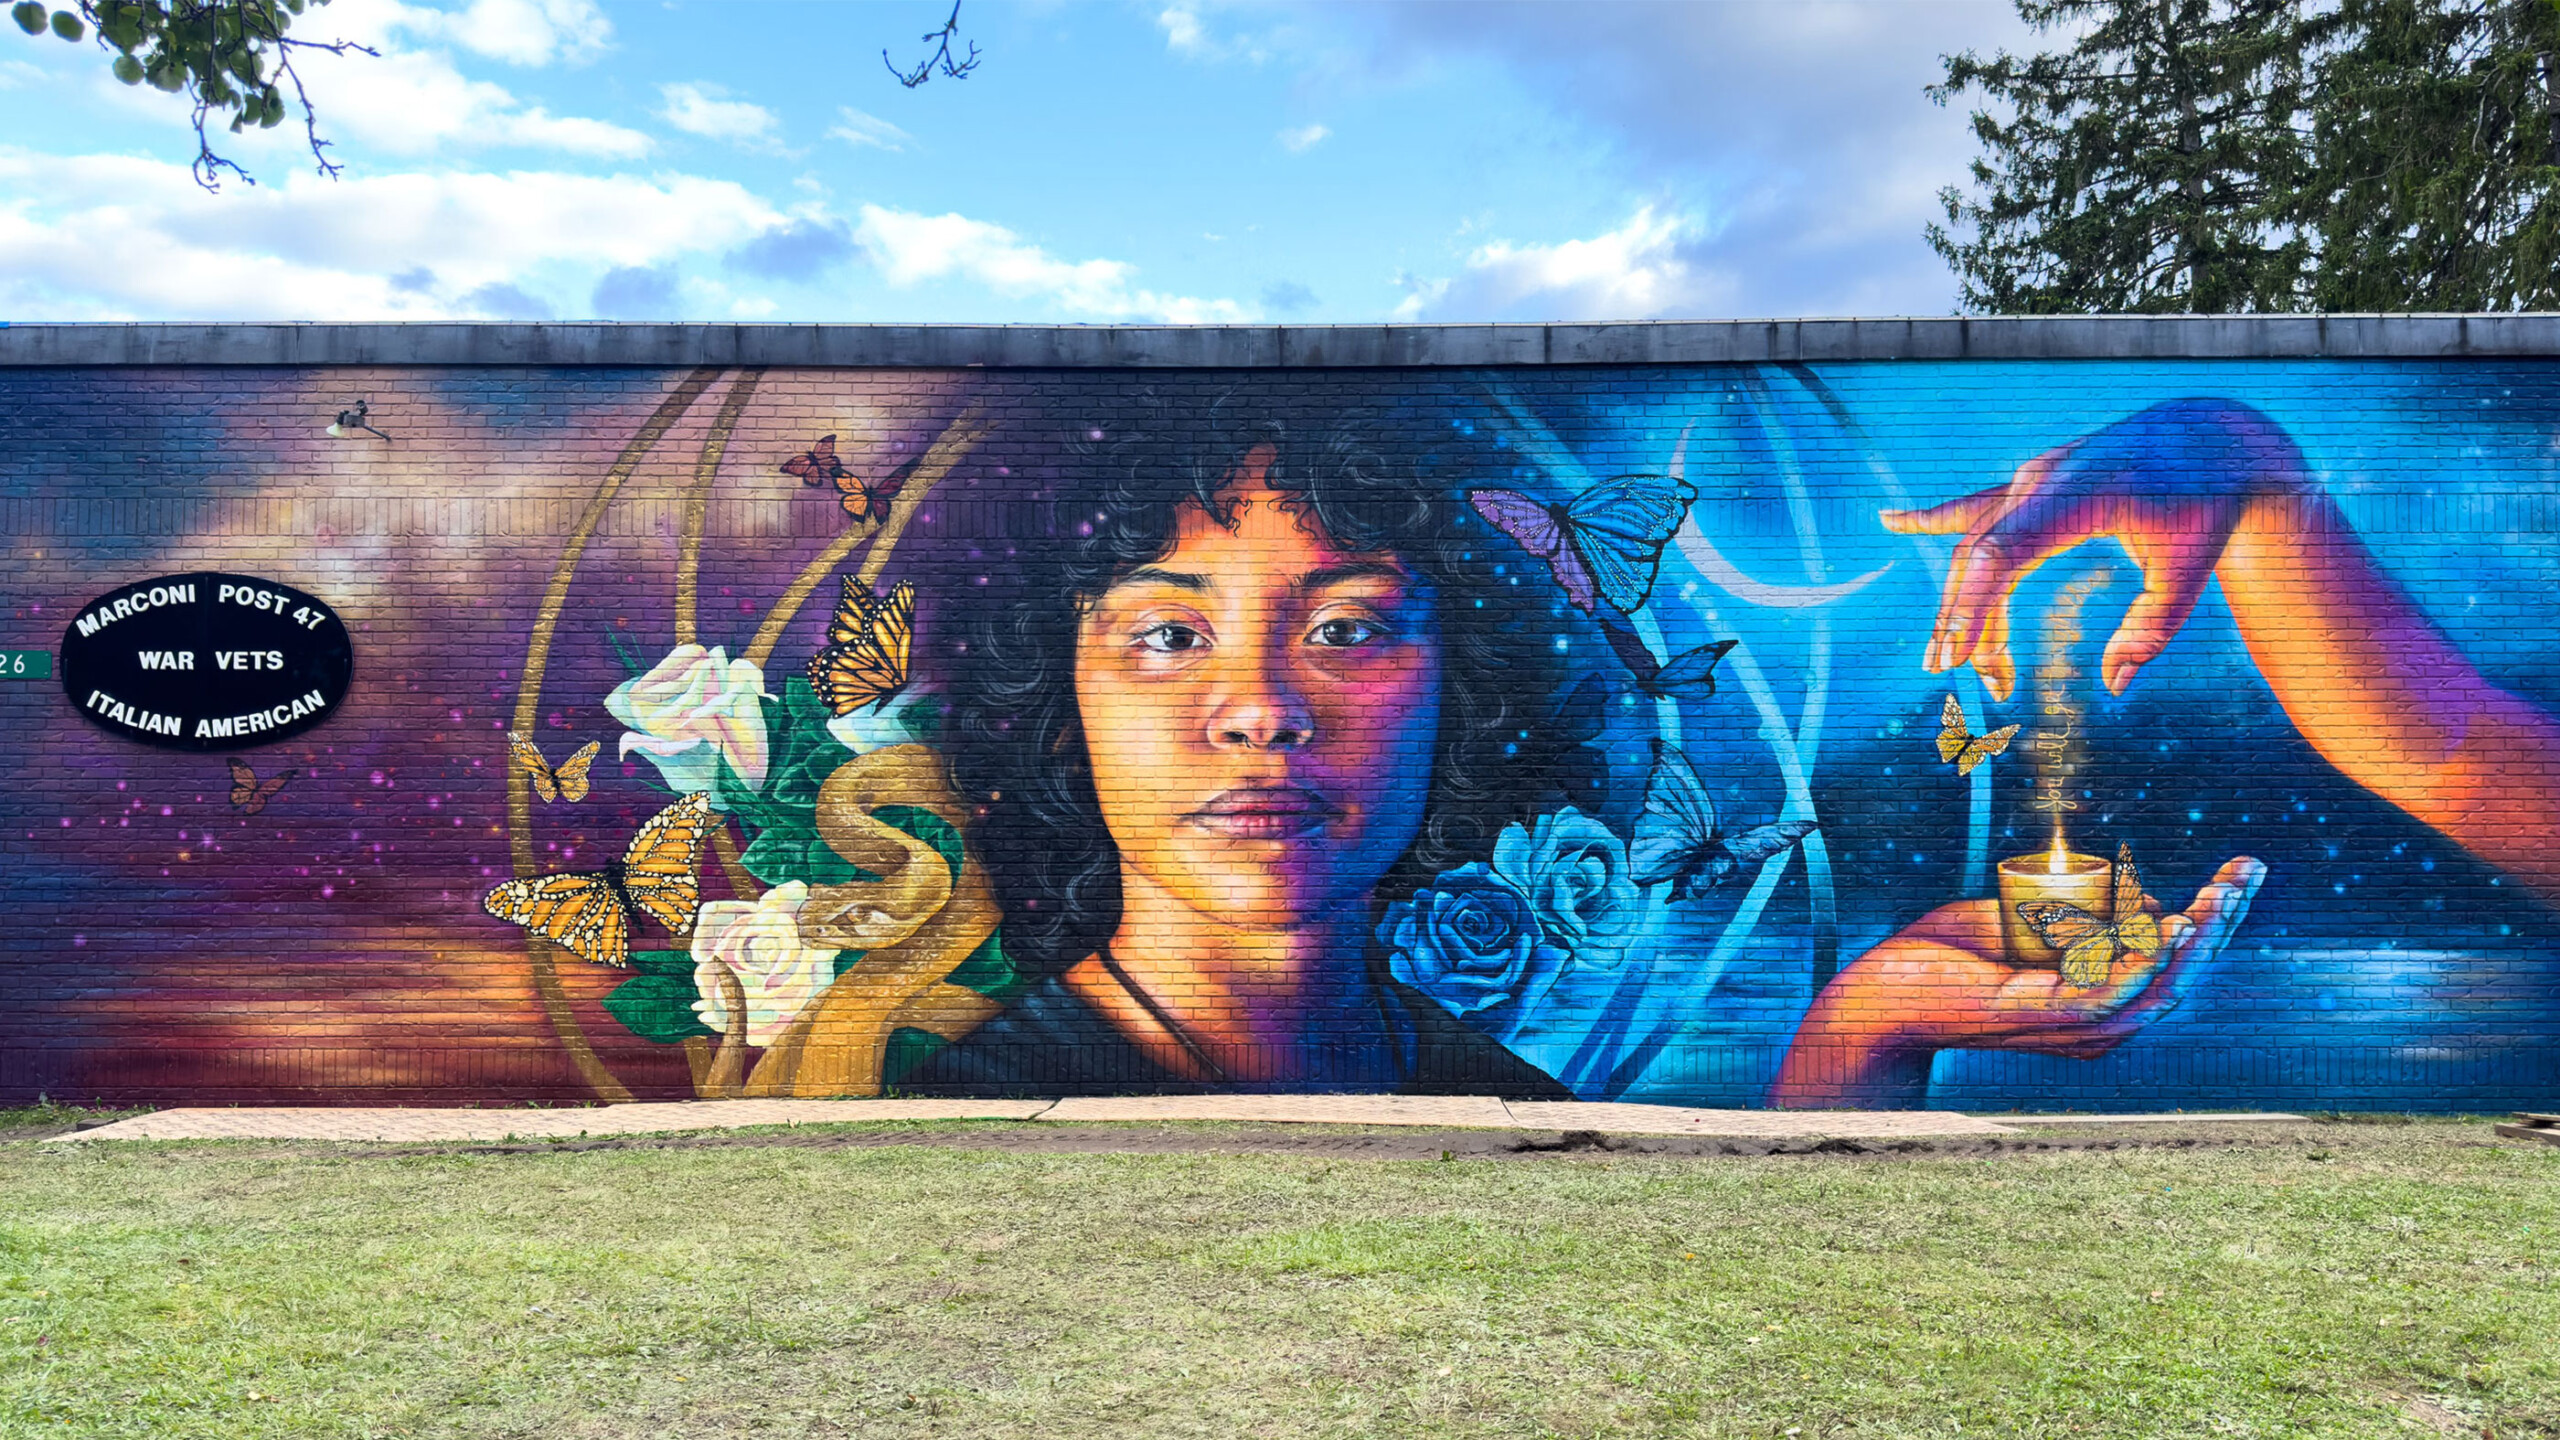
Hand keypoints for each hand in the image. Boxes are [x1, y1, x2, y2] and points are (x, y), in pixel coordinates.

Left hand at [1771, 857, 2265, 1106]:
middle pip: (2183, 972)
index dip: (2213, 920)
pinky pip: (2114, 989)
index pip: (2174, 962)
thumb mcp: (2020, 922)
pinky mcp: (2049, 1016)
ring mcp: (2077, 1027)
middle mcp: (2099, 1026)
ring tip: (2222, 891)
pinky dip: (2149, 958)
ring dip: (2199, 935)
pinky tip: (2176, 923)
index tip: (2241, 872)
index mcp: (2097, 1005)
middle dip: (2222, 919)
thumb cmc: (1939, 961)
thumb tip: (2135, 898)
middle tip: (2248, 868)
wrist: (1877, 996)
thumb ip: (2077, 912)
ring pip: (2159, 982)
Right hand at [1879, 398, 2307, 699]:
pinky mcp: (2031, 483)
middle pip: (1977, 558)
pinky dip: (1934, 518)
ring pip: (1975, 546)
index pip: (2002, 554)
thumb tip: (2114, 686)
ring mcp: (2031, 479)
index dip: (1970, 607)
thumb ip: (2151, 629)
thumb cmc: (2205, 507)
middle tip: (1963, 680)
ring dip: (1965, 605)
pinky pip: (1975, 506)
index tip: (1954, 657)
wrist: (2209, 439)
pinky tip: (1891, 520)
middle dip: (1962, 622)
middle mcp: (2043, 482)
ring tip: (1975, 667)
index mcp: (2081, 496)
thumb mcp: (2191, 571)